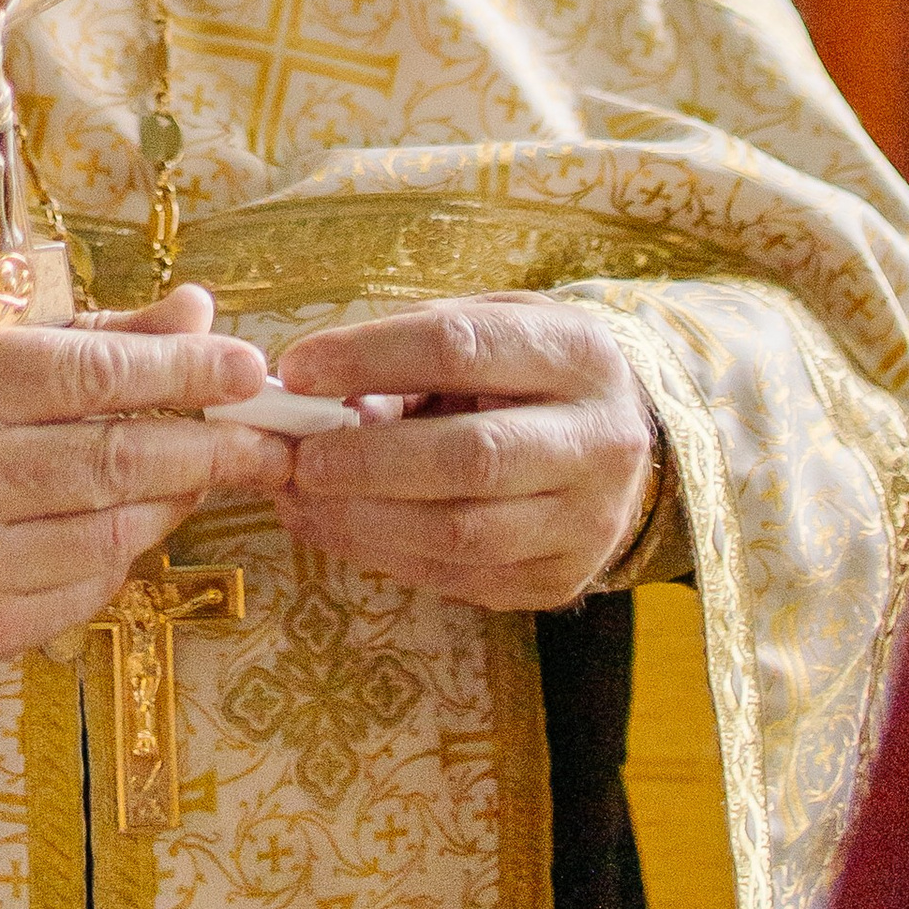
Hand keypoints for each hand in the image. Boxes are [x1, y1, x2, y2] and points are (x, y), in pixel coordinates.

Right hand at [0, 285, 292, 668]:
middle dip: (218, 444)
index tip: (250, 365)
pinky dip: (122, 556)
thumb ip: (82, 340)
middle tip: (276, 438)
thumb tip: (195, 314)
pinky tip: (127, 527)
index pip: (98, 374)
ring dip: (176, 500)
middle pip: (124, 457)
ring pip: (117, 531)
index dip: (189, 369)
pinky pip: (87, 591)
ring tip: (204, 472)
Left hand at [271, 299, 657, 613]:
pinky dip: (383, 555)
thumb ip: (405, 350)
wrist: (613, 439)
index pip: (462, 348)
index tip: (297, 369)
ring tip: (298, 499)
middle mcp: (599, 440)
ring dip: (363, 521)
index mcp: (576, 353)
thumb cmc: (521, 371)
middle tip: (295, 458)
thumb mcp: (482, 328)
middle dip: (366, 460)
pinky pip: (459, 578)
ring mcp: (587, 520)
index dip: (370, 357)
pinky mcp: (559, 579)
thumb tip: (311, 392)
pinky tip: (334, 529)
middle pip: (471, 457)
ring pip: (463, 534)